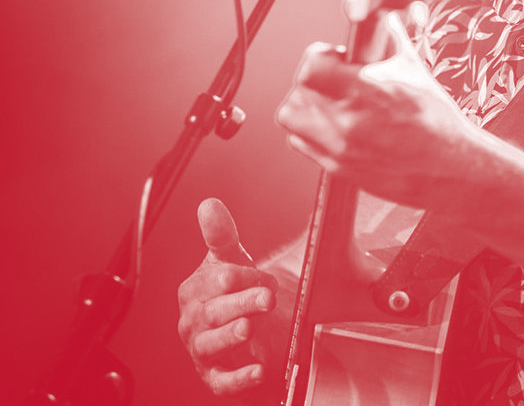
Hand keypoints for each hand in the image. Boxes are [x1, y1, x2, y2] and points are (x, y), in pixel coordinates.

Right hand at [177, 198, 279, 397]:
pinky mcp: (215, 376)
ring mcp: (202, 350)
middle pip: (214, 311)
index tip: (266, 276)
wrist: (249, 326)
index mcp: (194, 290)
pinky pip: (222, 381)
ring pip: (212, 345)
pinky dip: (239, 377)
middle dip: (242, 302)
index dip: (245, 276)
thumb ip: (220, 233)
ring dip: (232, 335)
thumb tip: (208, 204)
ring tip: (250, 327)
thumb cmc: (236, 290)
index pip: (216, 280)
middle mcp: (193, 321)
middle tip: (267, 297)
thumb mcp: (230, 259)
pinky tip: (258, 369)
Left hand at [276, 11, 477, 208]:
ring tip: (329, 100)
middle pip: (298, 92)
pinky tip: (333, 122)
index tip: (334, 57)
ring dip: (305, 105)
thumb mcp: (412, 67)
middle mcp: (349, 122)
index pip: (311, 67)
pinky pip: (301, 142)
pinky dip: (309, 129)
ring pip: (292, 117)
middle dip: (312, 79)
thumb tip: (381, 12)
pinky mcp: (337, 167)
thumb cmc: (434, 118)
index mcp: (367, 92)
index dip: (319, 56)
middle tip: (332, 78)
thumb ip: (389, 35)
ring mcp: (340, 148)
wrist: (446, 165)